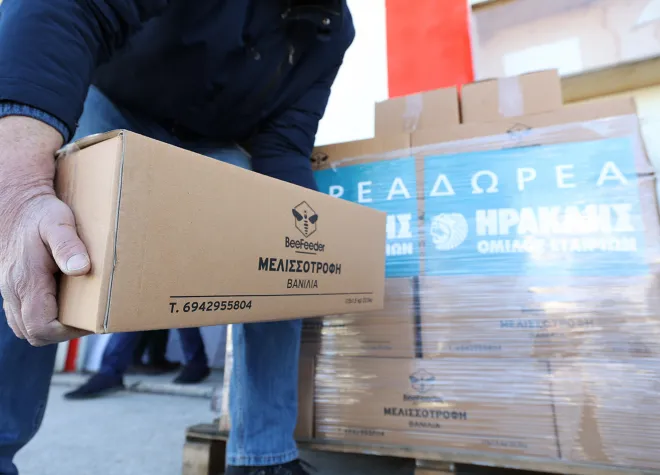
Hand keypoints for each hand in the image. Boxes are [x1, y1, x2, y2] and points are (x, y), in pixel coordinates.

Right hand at [0, 116, 90, 345]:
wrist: (16, 203)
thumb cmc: (41, 213)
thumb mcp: (58, 223)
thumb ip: (68, 246)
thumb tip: (80, 268)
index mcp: (26, 281)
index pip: (41, 327)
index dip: (67, 332)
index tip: (90, 321)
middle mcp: (13, 291)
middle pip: (33, 333)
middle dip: (62, 333)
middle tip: (88, 319)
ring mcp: (9, 291)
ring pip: (25, 327)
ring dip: (51, 326)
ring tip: (78, 313)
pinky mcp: (12, 288)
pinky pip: (23, 315)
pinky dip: (42, 316)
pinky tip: (63, 302)